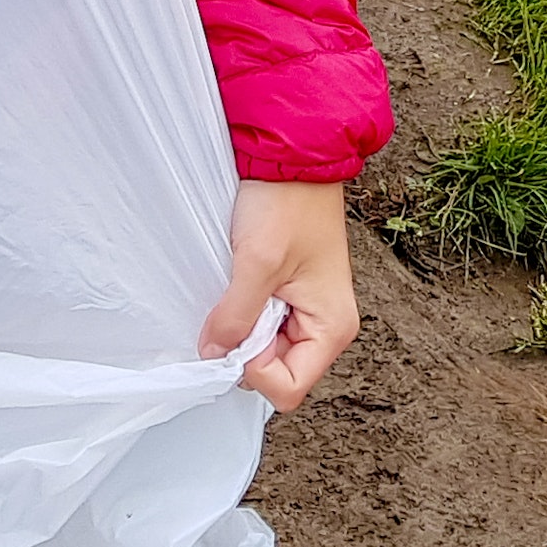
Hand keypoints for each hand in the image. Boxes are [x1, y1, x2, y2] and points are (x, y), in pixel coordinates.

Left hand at [199, 180, 357, 412]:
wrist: (295, 157)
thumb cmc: (291, 201)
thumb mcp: (257, 262)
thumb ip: (235, 317)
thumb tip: (214, 355)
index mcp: (333, 326)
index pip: (288, 388)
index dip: (255, 370)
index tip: (238, 333)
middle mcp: (325, 325)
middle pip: (276, 373)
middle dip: (247, 349)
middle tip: (237, 305)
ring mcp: (306, 311)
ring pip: (264, 350)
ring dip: (244, 329)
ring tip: (241, 288)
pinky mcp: (289, 295)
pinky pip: (260, 325)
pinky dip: (243, 313)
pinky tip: (240, 285)